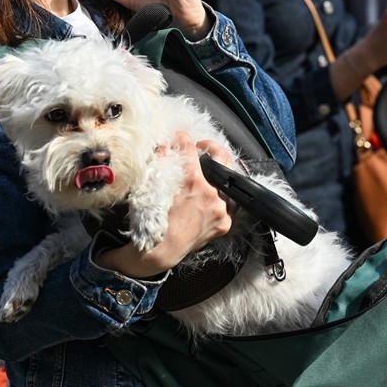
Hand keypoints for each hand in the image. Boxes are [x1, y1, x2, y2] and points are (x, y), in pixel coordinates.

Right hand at [96, 133, 234, 277]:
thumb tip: (168, 145)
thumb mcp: (154, 186)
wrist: (164, 249)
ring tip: (210, 168)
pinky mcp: (226, 222)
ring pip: (230, 179)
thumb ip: (163, 161)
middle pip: (221, 159)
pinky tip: (217, 188)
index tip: (183, 137)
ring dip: (220, 169)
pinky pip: (232, 201)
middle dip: (211, 147)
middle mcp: (211, 194)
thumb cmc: (155, 219)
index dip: (185, 140)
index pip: (192, 152)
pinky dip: (225, 192)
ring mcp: (221, 209)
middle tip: (202, 147)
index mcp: (193, 183)